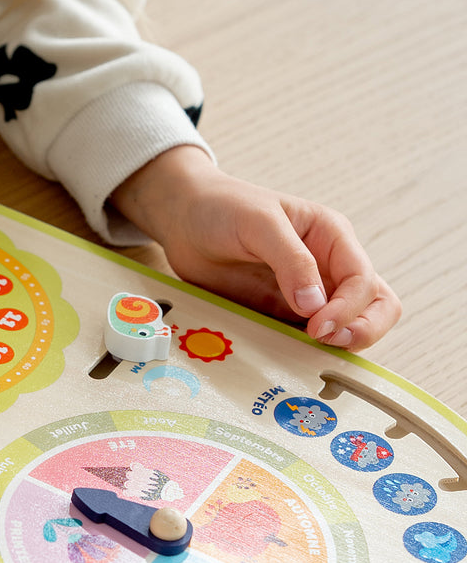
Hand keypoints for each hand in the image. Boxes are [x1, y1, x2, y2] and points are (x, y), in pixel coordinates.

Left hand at [112, 147, 400, 351]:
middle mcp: (329, 266)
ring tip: (309, 348)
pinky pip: (309, 338)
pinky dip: (308, 351)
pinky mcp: (285, 313)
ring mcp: (310, 293)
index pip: (362, 281)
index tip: (317, 326)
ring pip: (352, 325)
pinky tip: (288, 355)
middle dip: (361, 329)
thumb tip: (315, 306)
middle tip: (326, 341)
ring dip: (340, 344)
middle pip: (376, 306)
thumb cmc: (223, 208)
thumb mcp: (259, 223)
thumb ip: (291, 261)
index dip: (347, 309)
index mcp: (332, 237)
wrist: (185, 220)